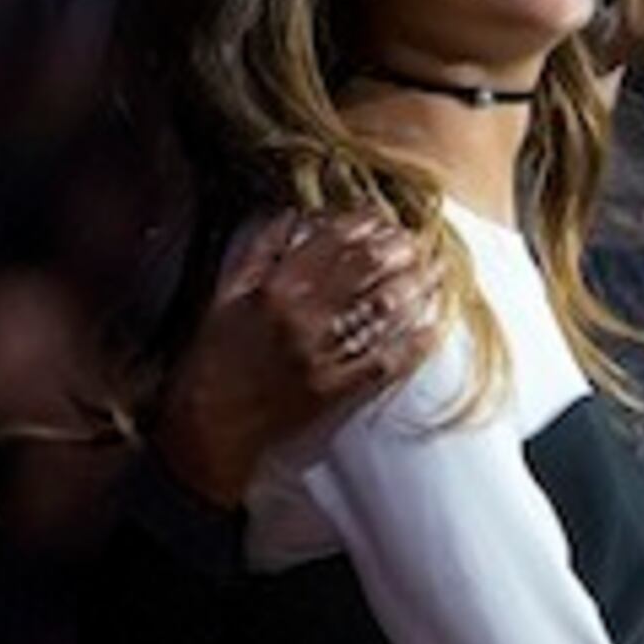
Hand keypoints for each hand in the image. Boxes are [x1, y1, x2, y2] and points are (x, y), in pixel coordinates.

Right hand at [154, 209, 431, 502]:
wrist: (204, 427)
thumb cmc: (212, 360)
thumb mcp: (224, 297)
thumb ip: (257, 254)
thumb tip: (291, 216)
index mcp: (272, 289)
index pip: (329, 243)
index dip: (364, 225)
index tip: (385, 217)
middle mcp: (300, 317)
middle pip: (363, 271)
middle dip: (399, 251)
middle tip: (422, 241)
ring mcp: (320, 355)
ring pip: (378, 312)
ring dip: (413, 289)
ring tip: (438, 274)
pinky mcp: (333, 389)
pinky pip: (381, 363)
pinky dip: (410, 345)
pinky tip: (432, 329)